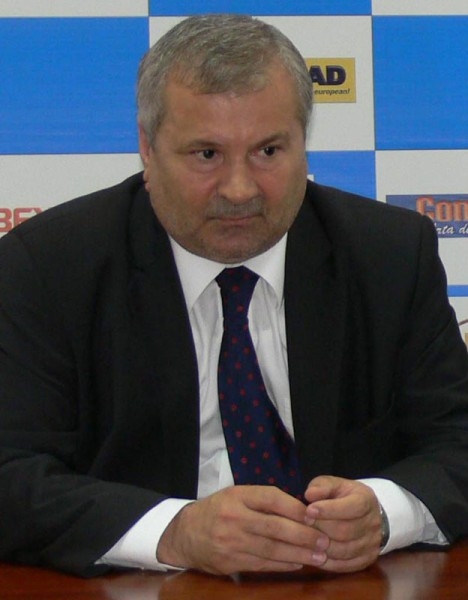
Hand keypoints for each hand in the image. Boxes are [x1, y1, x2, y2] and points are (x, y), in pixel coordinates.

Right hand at [157, 485, 327, 574]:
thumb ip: (263, 500)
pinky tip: (297, 564)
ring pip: (272, 549)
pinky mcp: (231, 562)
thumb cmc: (218, 510)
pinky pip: (262, 564)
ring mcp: (232, 542)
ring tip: (318, 556)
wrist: (185, 533)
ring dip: (298, 554)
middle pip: (276, 527)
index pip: (272, 499)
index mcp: (238, 496)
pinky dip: (282, 565)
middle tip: (325, 541)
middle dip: (304, 535)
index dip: (296, 508)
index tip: (317, 516)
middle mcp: (235, 518)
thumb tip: (300, 509)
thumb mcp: (236, 495)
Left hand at [304, 476, 381, 572]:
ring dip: (322, 546)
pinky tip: (313, 553)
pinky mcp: (366, 560)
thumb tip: (309, 495)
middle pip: (346, 531)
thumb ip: (322, 486)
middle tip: (303, 525)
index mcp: (366, 500)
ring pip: (344, 550)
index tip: (309, 510)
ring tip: (306, 539)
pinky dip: (327, 562)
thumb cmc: (344, 496)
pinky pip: (345, 565)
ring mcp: (371, 544)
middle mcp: (372, 524)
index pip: (351, 508)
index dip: (329, 510)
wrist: (366, 513)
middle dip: (321, 528)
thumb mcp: (334, 484)